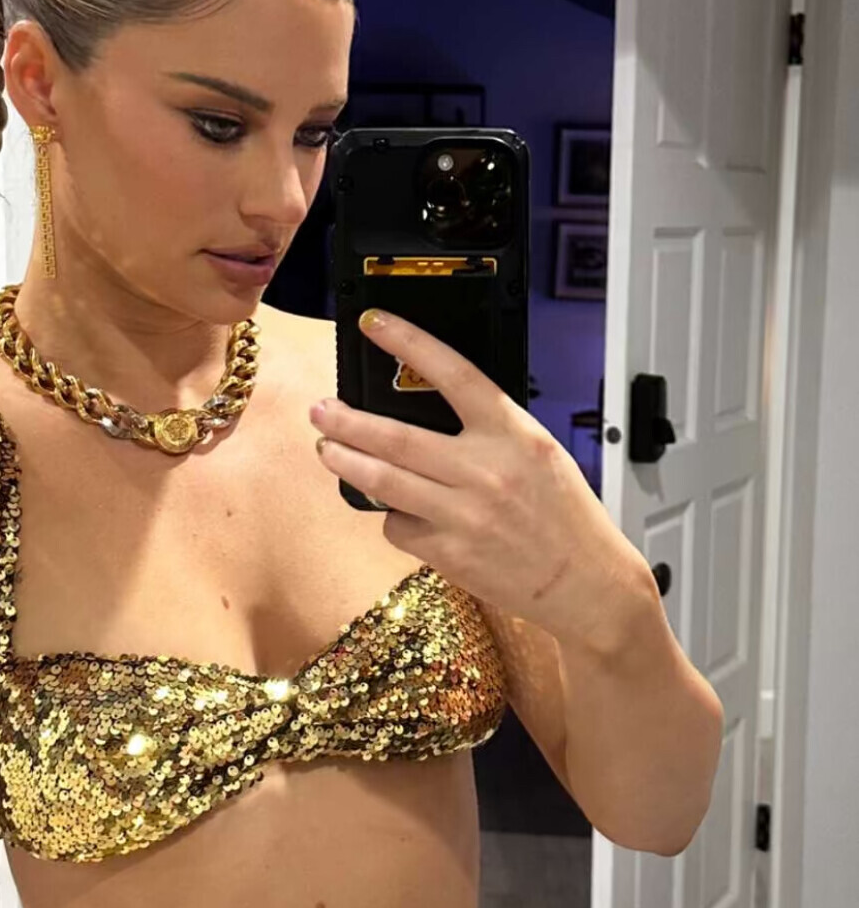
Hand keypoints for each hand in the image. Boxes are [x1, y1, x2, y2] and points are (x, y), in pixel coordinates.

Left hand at [309, 309, 648, 647]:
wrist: (587, 583)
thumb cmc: (565, 517)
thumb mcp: (539, 454)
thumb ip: (490, 431)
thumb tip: (426, 414)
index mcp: (513, 434)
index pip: (453, 373)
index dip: (408, 342)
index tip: (375, 324)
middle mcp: (485, 471)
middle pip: (395, 437)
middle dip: (347, 421)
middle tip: (320, 409)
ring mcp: (464, 515)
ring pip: (383, 481)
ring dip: (345, 462)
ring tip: (327, 450)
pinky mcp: (450, 553)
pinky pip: (398, 526)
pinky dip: (391, 516)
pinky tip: (400, 513)